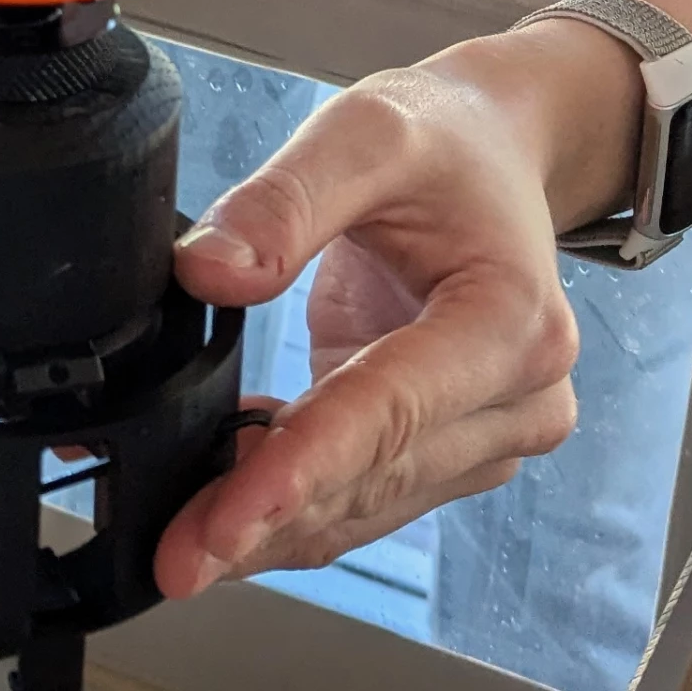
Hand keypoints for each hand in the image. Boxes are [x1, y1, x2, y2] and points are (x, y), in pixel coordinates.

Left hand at [153, 26, 636, 595]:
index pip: (392, 410)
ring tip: (176, 544)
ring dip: (272, 532)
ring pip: (366, 507)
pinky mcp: (447, 449)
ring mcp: (489, 434)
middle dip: (267, 520)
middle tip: (171, 556)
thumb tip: (206, 272)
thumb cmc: (445, 142)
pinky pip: (361, 496)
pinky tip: (216, 509)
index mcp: (514, 320)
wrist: (496, 154)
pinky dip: (289, 508)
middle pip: (375, 477)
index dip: (301, 469)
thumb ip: (282, 201)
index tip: (224, 522)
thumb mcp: (364, 133)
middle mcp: (520, 398)